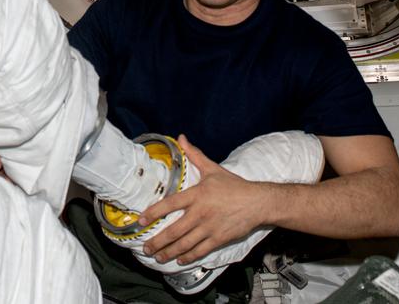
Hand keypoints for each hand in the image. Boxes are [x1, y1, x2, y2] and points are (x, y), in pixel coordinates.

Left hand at [137, 135, 271, 265]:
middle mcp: (200, 213)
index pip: (169, 204)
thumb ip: (194, 155)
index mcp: (196, 194)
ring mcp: (209, 228)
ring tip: (158, 257)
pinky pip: (200, 251)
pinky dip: (188, 257)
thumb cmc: (234, 185)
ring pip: (184, 244)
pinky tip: (180, 260)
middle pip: (173, 231)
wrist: (258, 202)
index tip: (140, 221)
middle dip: (157, 242)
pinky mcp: (219, 239)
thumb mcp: (213, 169)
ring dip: (169, 253)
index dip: (153, 213)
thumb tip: (182, 138)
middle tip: (145, 249)